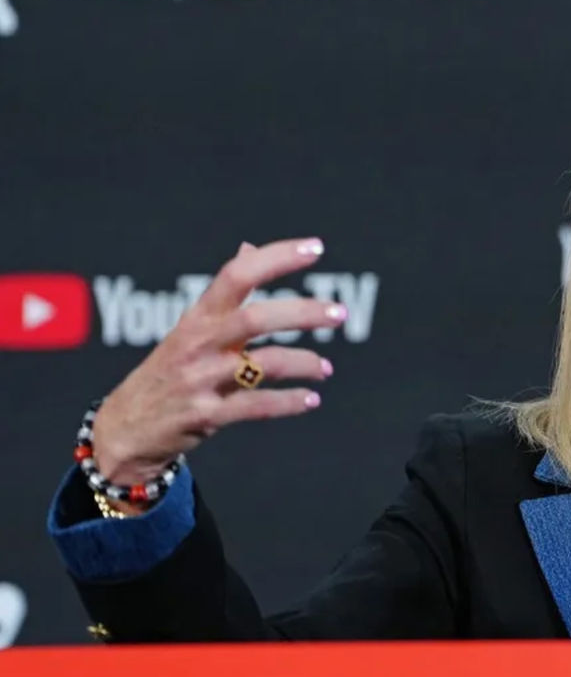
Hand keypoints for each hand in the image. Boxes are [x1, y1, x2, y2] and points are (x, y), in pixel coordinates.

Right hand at [90, 238, 343, 490]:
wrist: (125, 428)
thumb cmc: (170, 371)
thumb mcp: (191, 328)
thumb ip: (225, 294)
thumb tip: (249, 248)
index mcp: (197, 316)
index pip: (237, 275)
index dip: (277, 258)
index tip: (315, 248)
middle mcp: (197, 343)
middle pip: (254, 318)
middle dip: (302, 312)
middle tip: (339, 313)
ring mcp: (200, 380)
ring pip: (263, 365)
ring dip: (303, 362)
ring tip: (325, 368)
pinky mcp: (205, 416)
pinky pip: (257, 406)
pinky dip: (289, 402)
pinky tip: (311, 398)